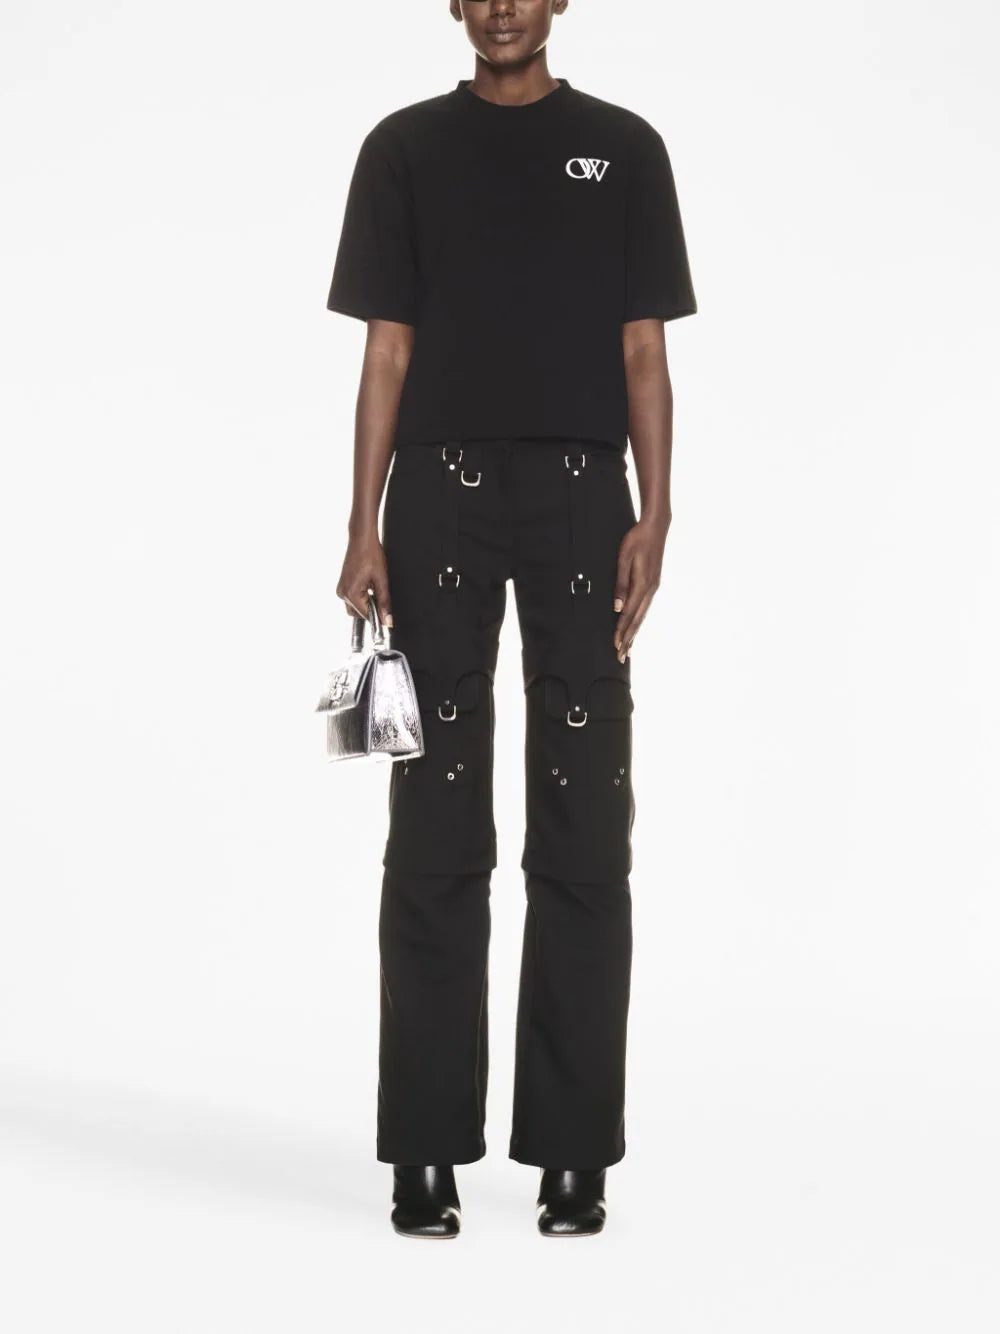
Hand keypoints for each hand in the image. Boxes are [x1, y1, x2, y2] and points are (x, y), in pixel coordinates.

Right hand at [336, 530, 393, 627]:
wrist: (362, 539)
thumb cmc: (371, 555)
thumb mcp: (382, 580)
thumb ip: (385, 602)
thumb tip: (387, 620)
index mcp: (351, 594)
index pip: (366, 616)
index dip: (378, 617)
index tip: (387, 618)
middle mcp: (343, 593)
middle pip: (359, 613)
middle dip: (371, 609)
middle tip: (381, 596)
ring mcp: (341, 589)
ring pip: (356, 606)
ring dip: (367, 602)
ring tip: (374, 586)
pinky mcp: (343, 584)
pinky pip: (353, 598)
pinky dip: (362, 596)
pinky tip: (369, 584)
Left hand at [613, 519, 666, 661]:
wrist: (656, 527)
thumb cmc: (637, 540)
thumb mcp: (624, 558)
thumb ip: (620, 583)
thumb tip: (617, 607)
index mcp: (642, 585)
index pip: (629, 614)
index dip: (621, 631)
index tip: (615, 645)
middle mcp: (650, 589)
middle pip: (637, 620)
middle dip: (628, 639)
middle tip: (621, 656)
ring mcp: (653, 587)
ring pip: (642, 616)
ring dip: (634, 632)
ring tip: (628, 647)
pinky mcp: (653, 584)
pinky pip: (645, 608)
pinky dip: (639, 621)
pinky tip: (636, 626)